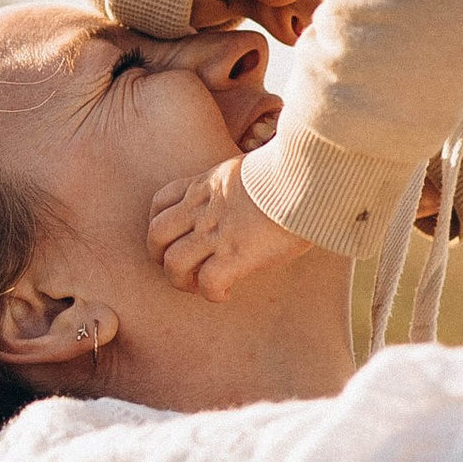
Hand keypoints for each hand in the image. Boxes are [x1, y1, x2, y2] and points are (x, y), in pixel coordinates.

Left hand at [149, 152, 320, 302]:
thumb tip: (259, 187)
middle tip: (181, 268)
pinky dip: (212, 294)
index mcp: (207, 184)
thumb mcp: (254, 166)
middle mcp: (204, 209)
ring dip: (180, 281)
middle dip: (160, 256)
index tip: (176, 236)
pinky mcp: (237, 255)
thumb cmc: (295, 169)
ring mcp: (217, 233)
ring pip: (173, 264)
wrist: (307, 174)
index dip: (161, 223)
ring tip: (198, 286)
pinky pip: (208, 284)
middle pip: (156, 235)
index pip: (161, 201)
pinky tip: (226, 294)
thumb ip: (243, 182)